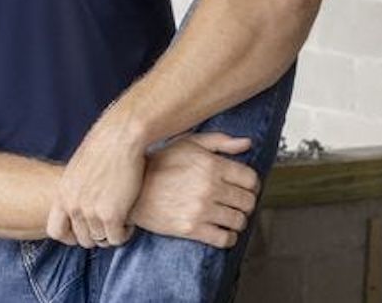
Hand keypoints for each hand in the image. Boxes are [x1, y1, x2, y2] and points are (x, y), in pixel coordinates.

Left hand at [47, 122, 146, 248]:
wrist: (120, 136)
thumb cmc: (104, 148)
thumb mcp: (78, 170)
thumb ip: (75, 190)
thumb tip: (79, 207)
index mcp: (62, 194)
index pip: (55, 231)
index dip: (70, 236)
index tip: (84, 232)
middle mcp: (73, 205)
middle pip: (82, 239)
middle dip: (97, 235)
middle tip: (110, 224)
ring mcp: (90, 211)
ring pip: (101, 240)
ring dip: (112, 233)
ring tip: (122, 219)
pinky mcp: (111, 214)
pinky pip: (117, 238)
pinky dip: (125, 233)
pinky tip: (130, 220)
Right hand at [129, 133, 257, 247]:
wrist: (130, 190)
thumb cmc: (158, 164)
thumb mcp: (187, 143)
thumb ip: (219, 142)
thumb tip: (246, 144)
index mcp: (211, 164)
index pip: (250, 179)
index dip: (251, 185)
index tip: (246, 188)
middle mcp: (209, 187)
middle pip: (247, 201)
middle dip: (245, 203)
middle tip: (236, 203)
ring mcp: (200, 209)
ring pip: (238, 221)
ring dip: (237, 220)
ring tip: (228, 217)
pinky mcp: (191, 228)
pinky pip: (224, 239)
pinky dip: (228, 237)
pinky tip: (221, 231)